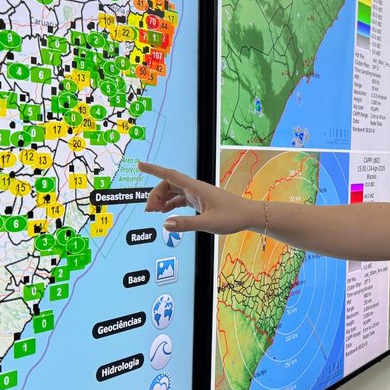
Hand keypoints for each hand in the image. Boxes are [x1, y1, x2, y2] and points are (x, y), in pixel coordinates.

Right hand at [137, 162, 252, 233]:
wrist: (249, 215)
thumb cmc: (232, 217)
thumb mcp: (208, 223)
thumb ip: (186, 224)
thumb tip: (165, 223)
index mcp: (196, 188)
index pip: (170, 175)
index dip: (154, 169)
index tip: (140, 165)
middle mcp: (195, 188)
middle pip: (168, 184)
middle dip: (155, 194)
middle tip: (149, 210)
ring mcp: (197, 194)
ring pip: (173, 191)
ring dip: (162, 199)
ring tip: (153, 212)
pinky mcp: (200, 201)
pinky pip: (180, 199)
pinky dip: (170, 204)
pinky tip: (165, 213)